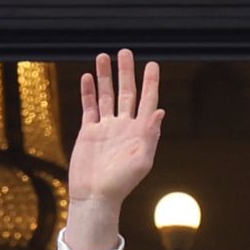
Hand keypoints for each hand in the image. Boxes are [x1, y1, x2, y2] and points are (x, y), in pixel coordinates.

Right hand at [64, 49, 164, 249]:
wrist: (95, 197)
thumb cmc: (121, 183)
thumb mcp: (142, 161)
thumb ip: (151, 135)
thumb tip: (160, 111)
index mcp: (140, 131)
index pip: (147, 101)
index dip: (151, 82)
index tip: (152, 64)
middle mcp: (124, 126)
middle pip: (126, 93)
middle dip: (126, 72)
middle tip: (125, 52)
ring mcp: (106, 128)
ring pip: (106, 96)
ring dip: (106, 77)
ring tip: (104, 56)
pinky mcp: (89, 132)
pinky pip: (89, 107)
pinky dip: (89, 92)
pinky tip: (89, 77)